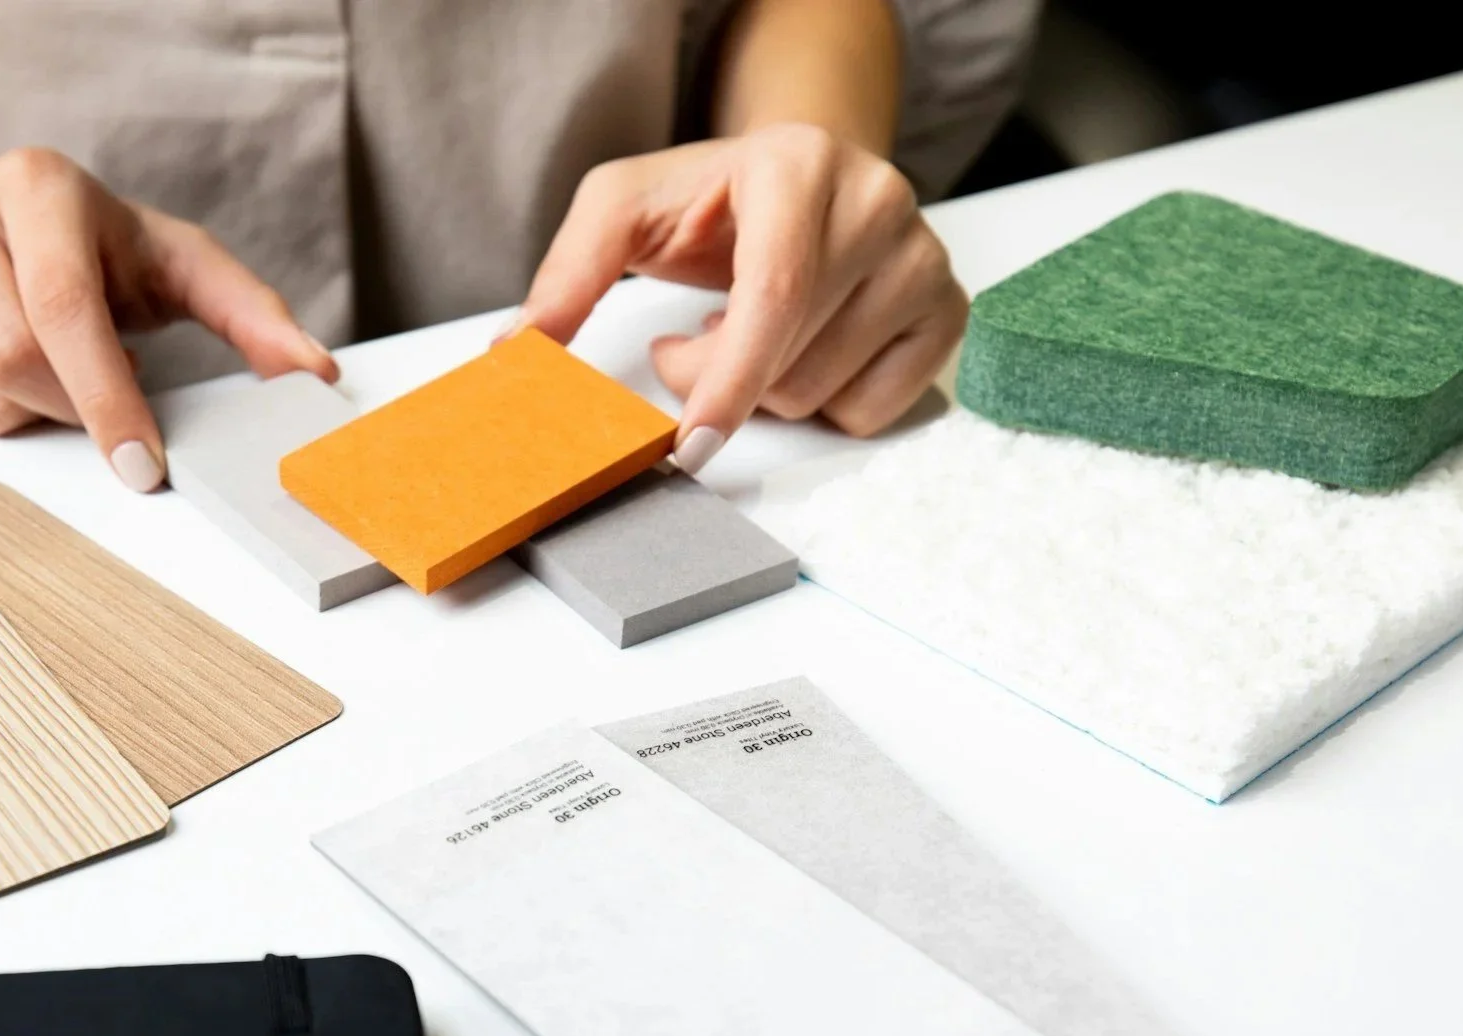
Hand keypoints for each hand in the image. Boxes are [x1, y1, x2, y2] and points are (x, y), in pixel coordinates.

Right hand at [0, 137, 334, 488]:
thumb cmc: (88, 244)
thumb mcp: (173, 258)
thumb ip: (249, 312)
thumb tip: (313, 373)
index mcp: (33, 186)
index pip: (62, 307)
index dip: (106, 396)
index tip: (142, 463)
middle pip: (12, 362)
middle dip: (74, 407)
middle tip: (108, 409)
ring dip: (39, 419)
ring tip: (60, 378)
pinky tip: (14, 386)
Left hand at [517, 124, 967, 472]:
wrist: (799, 176)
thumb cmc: (712, 199)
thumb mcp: (625, 207)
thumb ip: (567, 273)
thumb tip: (517, 354)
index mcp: (799, 165)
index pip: (773, 297)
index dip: (727, 380)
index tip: (688, 443)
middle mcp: (877, 203)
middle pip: (791, 361)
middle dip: (722, 379)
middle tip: (695, 337)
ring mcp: (922, 259)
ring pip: (825, 393)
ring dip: (766, 388)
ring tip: (753, 330)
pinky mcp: (945, 309)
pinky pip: (871, 410)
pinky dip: (822, 400)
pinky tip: (805, 346)